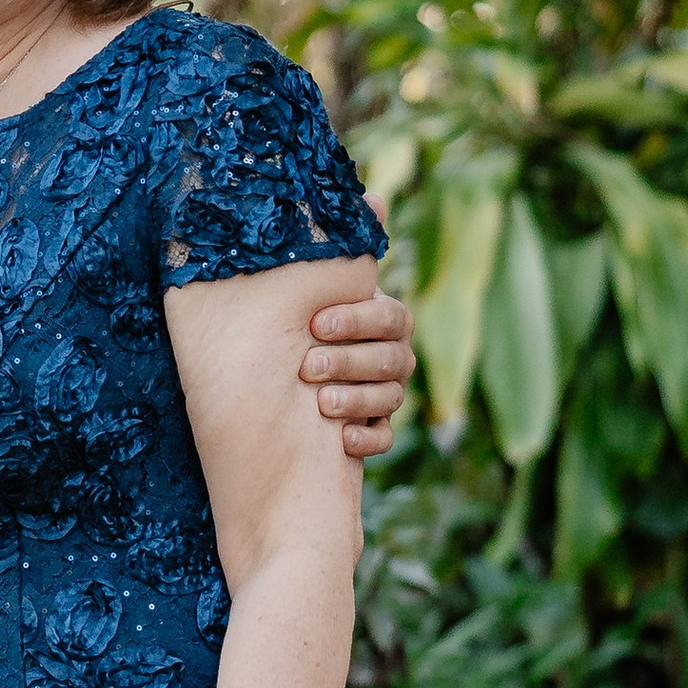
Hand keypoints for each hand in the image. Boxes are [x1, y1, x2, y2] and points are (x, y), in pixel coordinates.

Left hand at [305, 285, 413, 460]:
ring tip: (321, 403)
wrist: (291, 367)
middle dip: (348, 362)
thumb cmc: (302, 323)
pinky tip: (342, 439)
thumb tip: (307, 248)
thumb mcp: (311, 300)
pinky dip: (367, 440)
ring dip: (356, 400)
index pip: (387, 318)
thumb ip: (317, 283)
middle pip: (388, 359)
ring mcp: (390, 392)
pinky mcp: (379, 426)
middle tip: (308, 367)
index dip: (355, 321)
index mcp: (387, 320)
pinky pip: (385, 438)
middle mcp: (396, 355)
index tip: (316, 324)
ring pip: (389, 397)